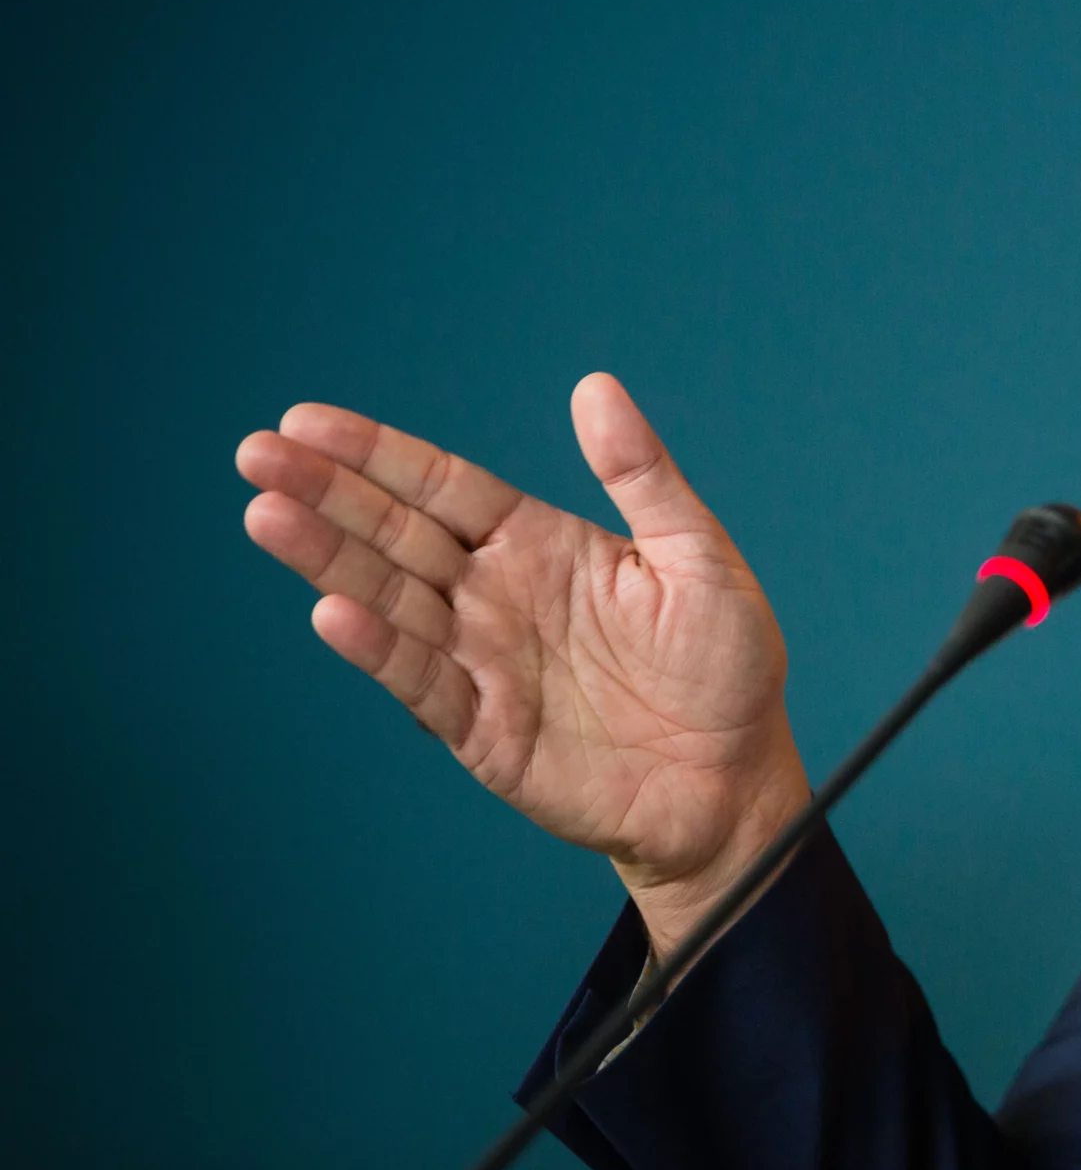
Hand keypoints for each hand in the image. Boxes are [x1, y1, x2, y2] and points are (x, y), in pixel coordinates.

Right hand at [236, 373, 810, 945]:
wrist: (734, 783)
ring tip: (268, 515)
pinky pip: (423, 683)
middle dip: (328, 493)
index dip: (377, 455)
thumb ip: (642, 475)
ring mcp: (484, 662)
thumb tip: (595, 386)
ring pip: (390, 600)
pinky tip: (333, 613)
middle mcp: (497, 596)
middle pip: (396, 534)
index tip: (306, 421)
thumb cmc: (726, 667)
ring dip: (328, 560)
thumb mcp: (699, 556)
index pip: (442, 487)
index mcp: (540, 544)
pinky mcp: (484, 730)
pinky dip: (378, 649)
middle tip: (258, 453)